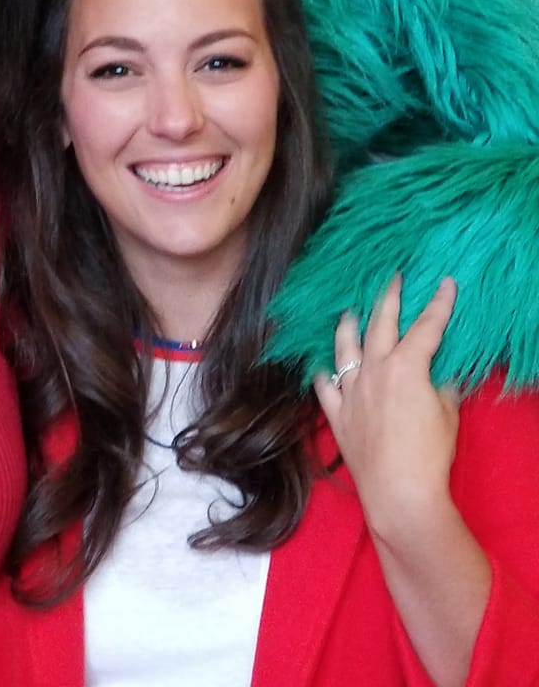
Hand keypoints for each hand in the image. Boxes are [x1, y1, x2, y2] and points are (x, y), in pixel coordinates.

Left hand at [314, 275, 459, 544]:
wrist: (399, 492)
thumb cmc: (429, 454)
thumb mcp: (448, 414)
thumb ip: (443, 386)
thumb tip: (440, 374)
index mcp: (405, 366)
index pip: (426, 327)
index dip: (438, 304)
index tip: (445, 283)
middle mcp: (373, 370)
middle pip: (380, 324)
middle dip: (388, 297)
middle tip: (391, 278)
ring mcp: (350, 390)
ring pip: (345, 346)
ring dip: (349, 324)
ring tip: (350, 310)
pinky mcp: (336, 413)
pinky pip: (323, 384)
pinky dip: (323, 370)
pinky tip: (321, 363)